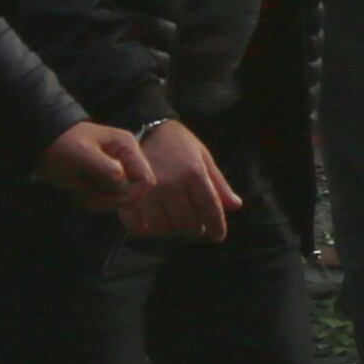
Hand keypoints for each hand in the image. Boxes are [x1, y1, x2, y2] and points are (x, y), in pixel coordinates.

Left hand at [33, 120, 149, 206]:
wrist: (43, 144)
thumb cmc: (62, 144)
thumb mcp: (81, 154)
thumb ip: (104, 168)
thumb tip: (123, 183)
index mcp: (127, 148)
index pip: (145, 180)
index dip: (131, 194)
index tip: (107, 197)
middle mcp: (126, 161)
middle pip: (133, 194)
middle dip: (109, 198)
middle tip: (86, 193)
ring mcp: (117, 173)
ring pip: (119, 201)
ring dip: (98, 201)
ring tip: (79, 190)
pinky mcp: (105, 183)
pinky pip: (107, 202)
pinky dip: (92, 201)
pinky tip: (79, 191)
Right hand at [116, 120, 241, 240]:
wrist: (143, 127)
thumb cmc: (177, 143)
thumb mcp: (202, 156)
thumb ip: (218, 183)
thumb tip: (236, 206)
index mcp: (193, 173)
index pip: (210, 209)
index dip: (217, 227)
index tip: (218, 236)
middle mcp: (171, 185)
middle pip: (188, 224)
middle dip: (195, 227)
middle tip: (194, 223)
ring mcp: (147, 193)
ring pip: (165, 229)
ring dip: (172, 229)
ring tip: (174, 220)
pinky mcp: (128, 197)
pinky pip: (139, 228)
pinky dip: (148, 230)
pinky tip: (152, 222)